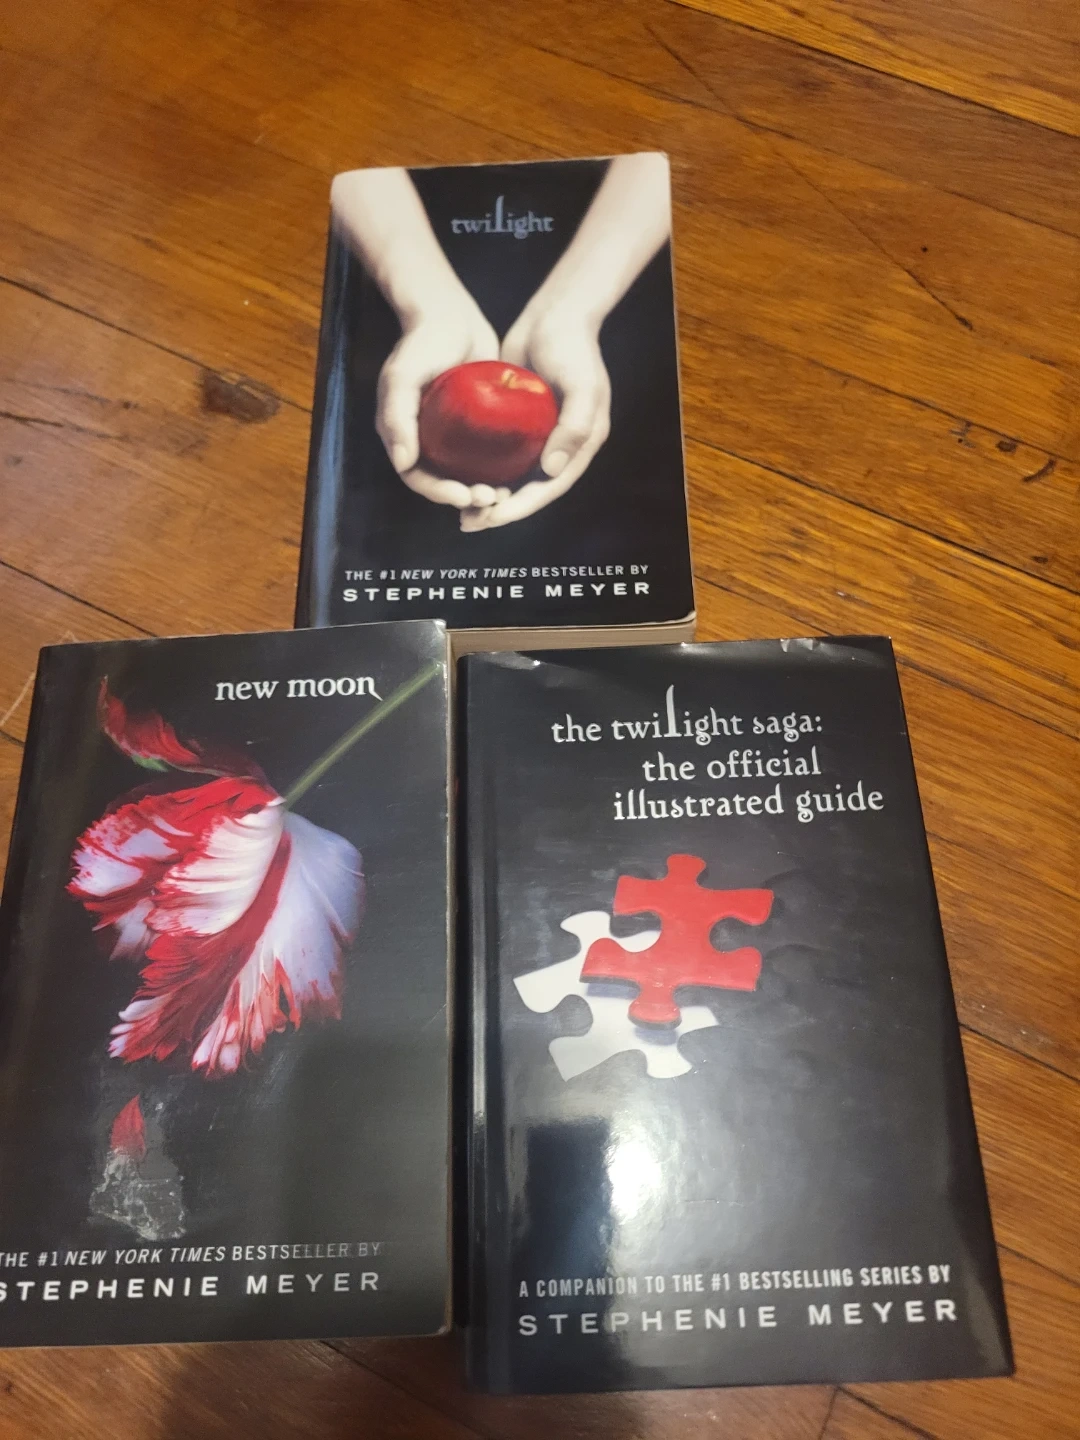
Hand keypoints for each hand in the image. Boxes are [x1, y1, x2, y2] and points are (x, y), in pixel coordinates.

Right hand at [376, 299, 499, 508]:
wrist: (451, 313)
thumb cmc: (423, 342)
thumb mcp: (403, 376)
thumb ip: (398, 417)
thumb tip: (404, 463)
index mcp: (403, 434)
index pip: (418, 477)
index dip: (439, 493)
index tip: (466, 496)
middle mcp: (425, 438)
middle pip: (443, 481)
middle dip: (466, 496)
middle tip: (493, 498)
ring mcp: (450, 432)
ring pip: (465, 473)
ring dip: (482, 487)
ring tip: (505, 493)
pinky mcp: (474, 424)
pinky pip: (484, 453)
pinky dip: (496, 467)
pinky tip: (516, 472)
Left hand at [459, 307, 610, 530]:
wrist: (554, 315)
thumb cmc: (573, 348)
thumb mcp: (582, 385)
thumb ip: (574, 427)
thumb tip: (551, 470)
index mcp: (580, 446)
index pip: (550, 488)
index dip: (522, 507)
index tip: (493, 516)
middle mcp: (561, 448)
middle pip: (529, 491)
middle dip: (500, 511)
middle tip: (469, 523)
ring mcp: (539, 437)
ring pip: (512, 478)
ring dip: (488, 497)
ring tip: (460, 511)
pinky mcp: (518, 424)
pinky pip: (500, 455)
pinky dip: (482, 470)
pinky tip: (458, 478)